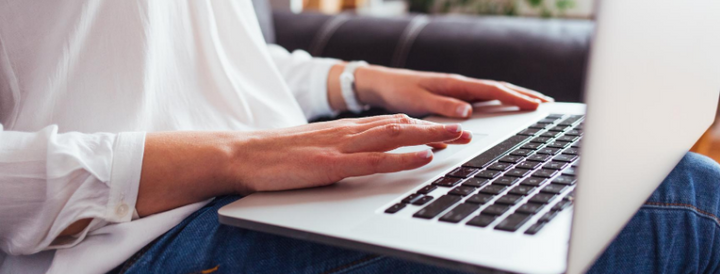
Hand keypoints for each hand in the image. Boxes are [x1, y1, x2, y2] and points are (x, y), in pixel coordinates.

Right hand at [127, 114, 470, 220]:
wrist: (243, 154)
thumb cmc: (277, 155)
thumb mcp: (315, 147)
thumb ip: (342, 148)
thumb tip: (366, 153)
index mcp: (344, 130)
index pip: (391, 123)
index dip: (422, 125)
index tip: (446, 128)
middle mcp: (348, 133)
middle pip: (401, 125)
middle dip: (436, 128)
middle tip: (466, 131)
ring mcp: (341, 147)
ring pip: (395, 137)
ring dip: (430, 136)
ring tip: (459, 137)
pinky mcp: (332, 164)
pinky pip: (374, 160)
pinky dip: (402, 157)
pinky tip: (423, 157)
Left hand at [353, 65, 553, 117]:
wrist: (383, 84)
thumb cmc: (399, 92)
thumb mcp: (419, 102)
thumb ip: (443, 107)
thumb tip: (468, 113)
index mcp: (455, 84)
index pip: (492, 90)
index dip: (516, 98)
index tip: (536, 106)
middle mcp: (460, 84)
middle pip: (499, 88)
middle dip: (524, 95)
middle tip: (547, 104)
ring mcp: (458, 88)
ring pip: (493, 91)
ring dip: (515, 96)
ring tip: (535, 103)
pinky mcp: (454, 94)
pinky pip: (483, 96)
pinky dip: (500, 99)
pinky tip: (506, 104)